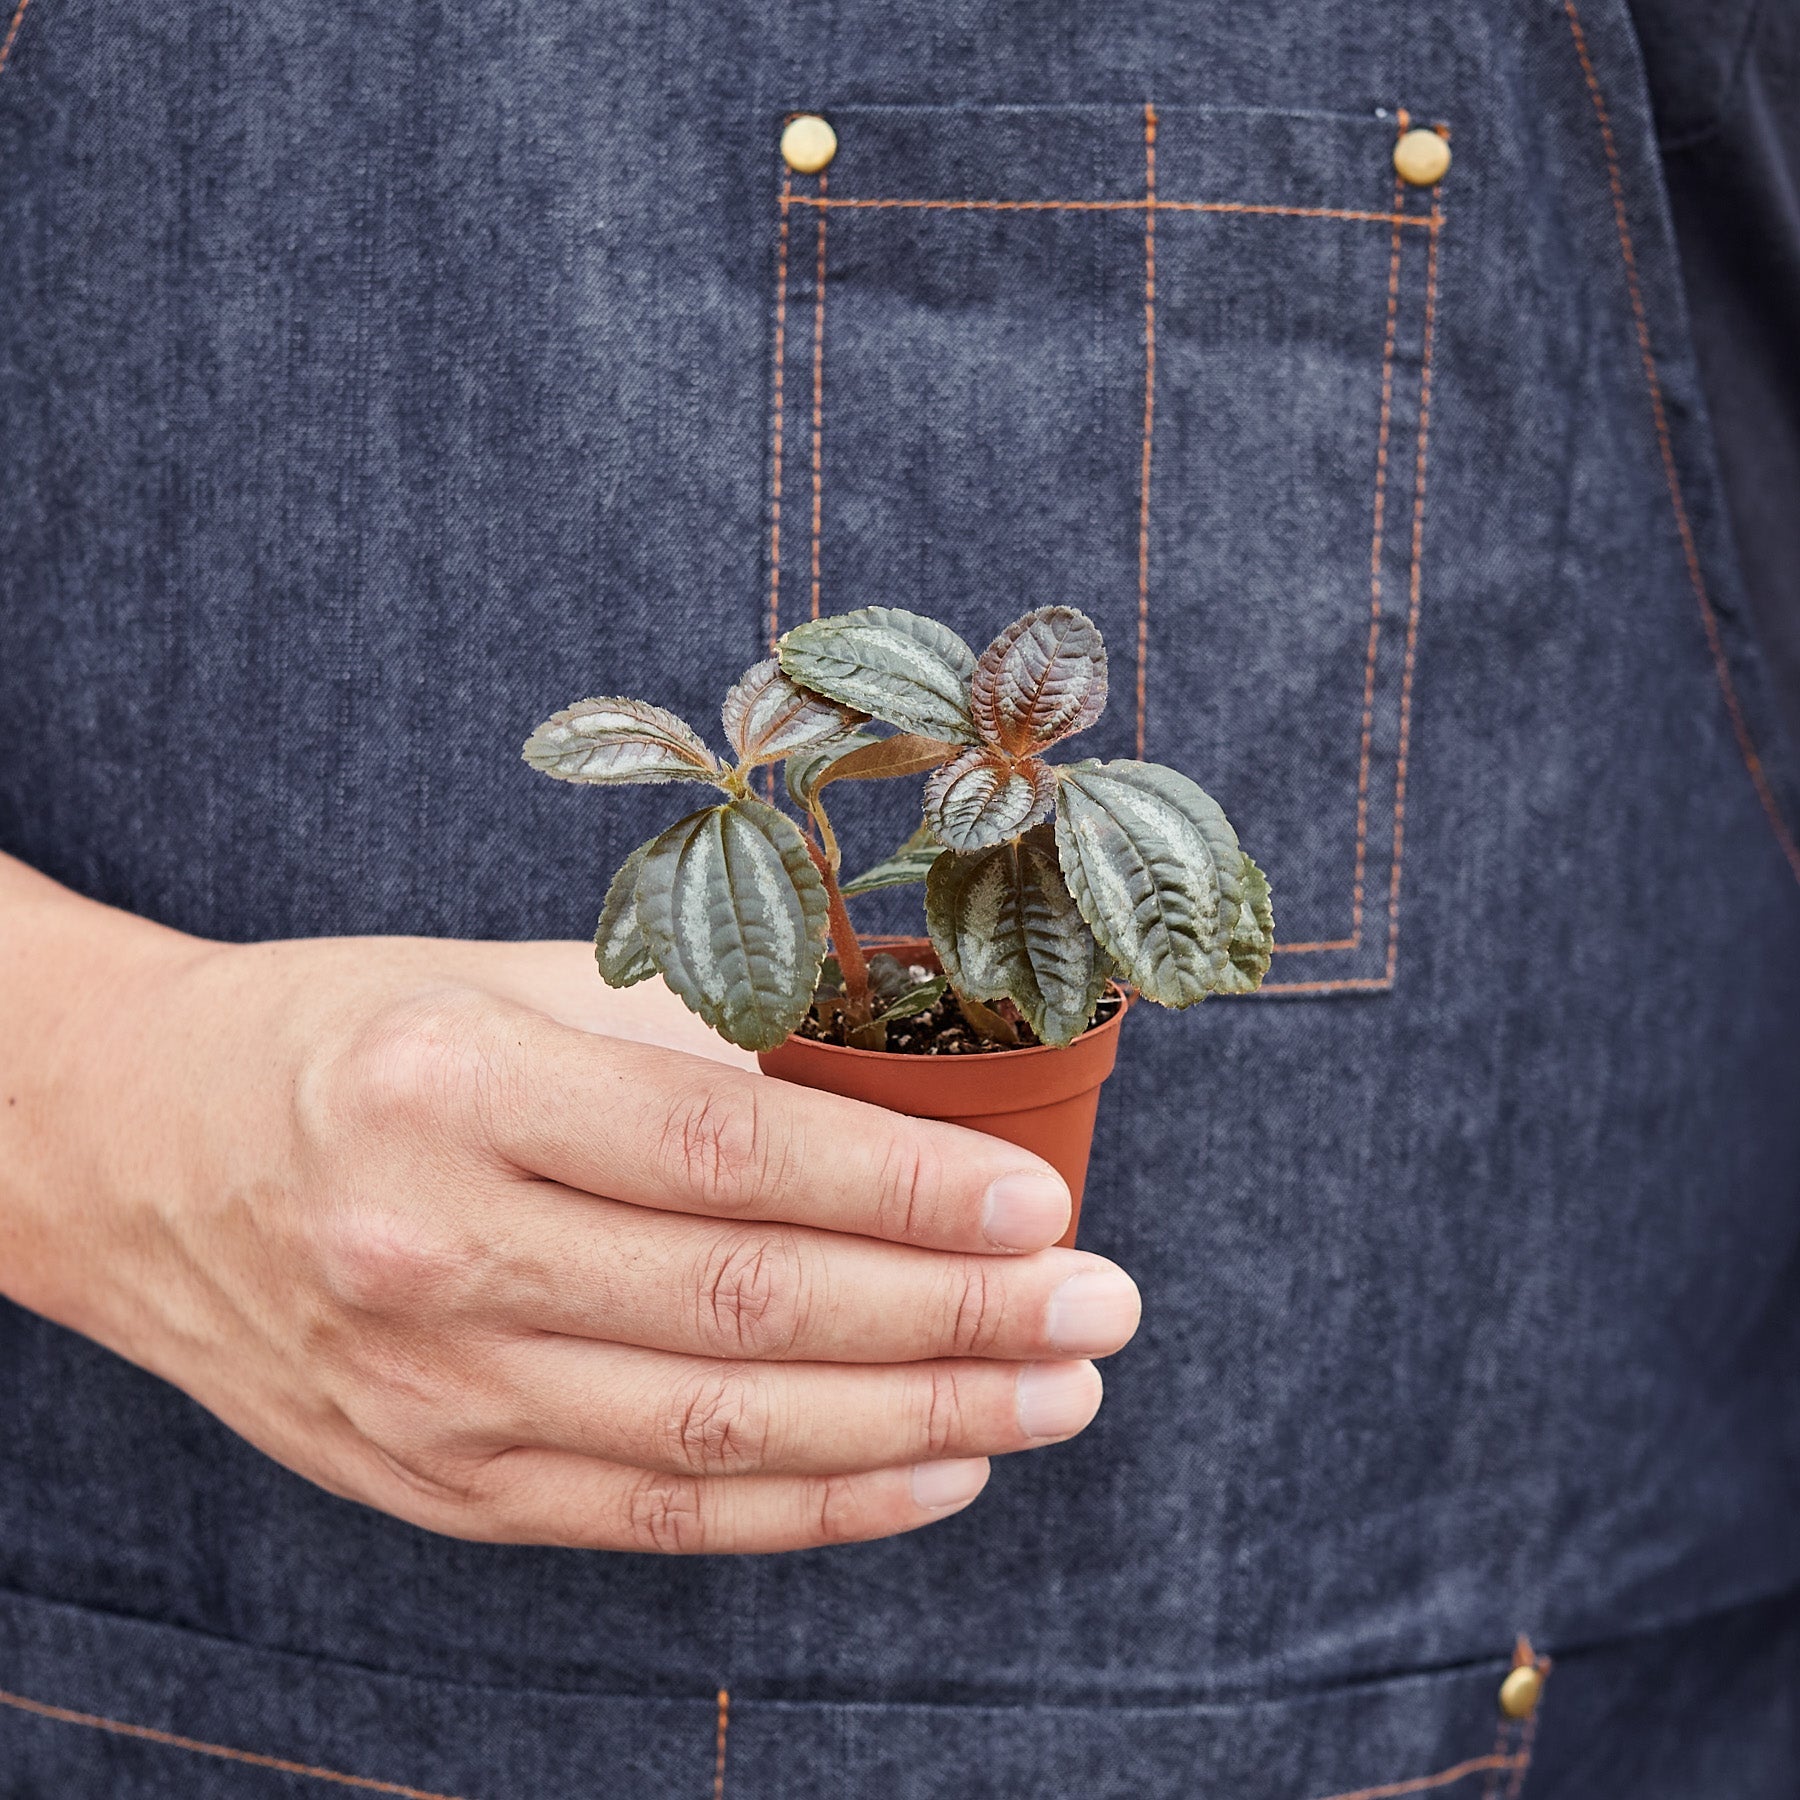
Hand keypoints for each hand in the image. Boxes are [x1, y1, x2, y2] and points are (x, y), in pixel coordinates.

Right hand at [0, 859, 1140, 1552]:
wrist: (134, 1156)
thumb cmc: (345, 1040)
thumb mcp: (502, 987)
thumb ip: (688, 1038)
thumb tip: (897, 1085)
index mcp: (449, 1087)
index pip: (724, 1156)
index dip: (902, 1191)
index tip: (1040, 1204)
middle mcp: (430, 1251)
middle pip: (746, 1309)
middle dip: (953, 1320)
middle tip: (1097, 1313)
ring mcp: (429, 1393)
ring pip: (721, 1432)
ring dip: (917, 1423)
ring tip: (1052, 1397)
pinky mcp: (438, 1484)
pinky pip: (659, 1511)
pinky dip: (812, 1502)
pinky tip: (930, 1469)